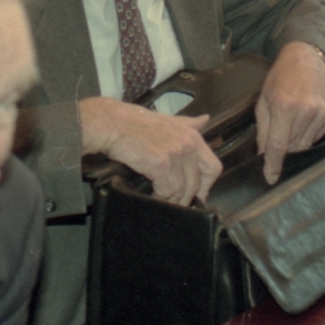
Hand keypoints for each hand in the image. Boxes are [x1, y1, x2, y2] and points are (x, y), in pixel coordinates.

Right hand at [77, 97, 219, 205]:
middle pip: (196, 183)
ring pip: (181, 190)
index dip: (206, 186)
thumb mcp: (168, 120)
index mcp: (193, 135)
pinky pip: (167, 191)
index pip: (213, 168)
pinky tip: (153, 197)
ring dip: (172, 200)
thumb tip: (206, 120)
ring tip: (162, 201)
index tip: (196, 195)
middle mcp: (188, 144)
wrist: (111, 123)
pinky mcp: (161, 164)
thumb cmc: (135, 123)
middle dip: (187, 198)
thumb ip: (189, 123)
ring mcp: (175, 154)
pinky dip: (161, 198)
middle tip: (176, 204)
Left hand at [255, 42, 324, 184]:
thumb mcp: (263, 102)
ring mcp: (320, 115)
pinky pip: (314, 139)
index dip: (273, 165)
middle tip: (276, 141)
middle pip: (291, 148)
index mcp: (284, 107)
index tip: (270, 178)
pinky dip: (305, 136)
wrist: (305, 63)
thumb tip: (263, 156)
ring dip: (293, 143)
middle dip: (281, 151)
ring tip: (289, 126)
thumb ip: (263, 131)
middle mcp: (305, 112)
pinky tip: (301, 121)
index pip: (278, 146)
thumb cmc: (279, 80)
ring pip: (304, 146)